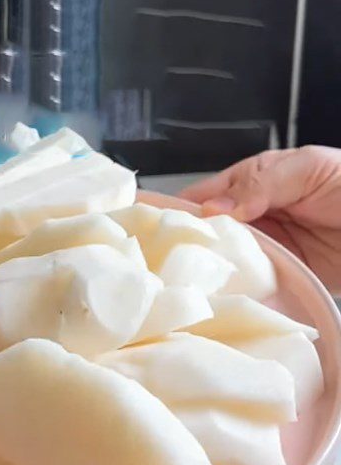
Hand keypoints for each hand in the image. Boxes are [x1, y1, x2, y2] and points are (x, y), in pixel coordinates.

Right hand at [179, 146, 340, 293]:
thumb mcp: (309, 168)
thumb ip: (261, 183)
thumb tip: (212, 209)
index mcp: (251, 182)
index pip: (203, 195)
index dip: (177, 210)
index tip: (154, 228)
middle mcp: (252, 217)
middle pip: (207, 232)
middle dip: (188, 245)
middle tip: (163, 263)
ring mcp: (266, 248)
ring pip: (225, 259)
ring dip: (209, 270)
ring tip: (183, 284)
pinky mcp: (281, 277)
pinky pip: (253, 283)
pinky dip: (238, 289)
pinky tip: (220, 296)